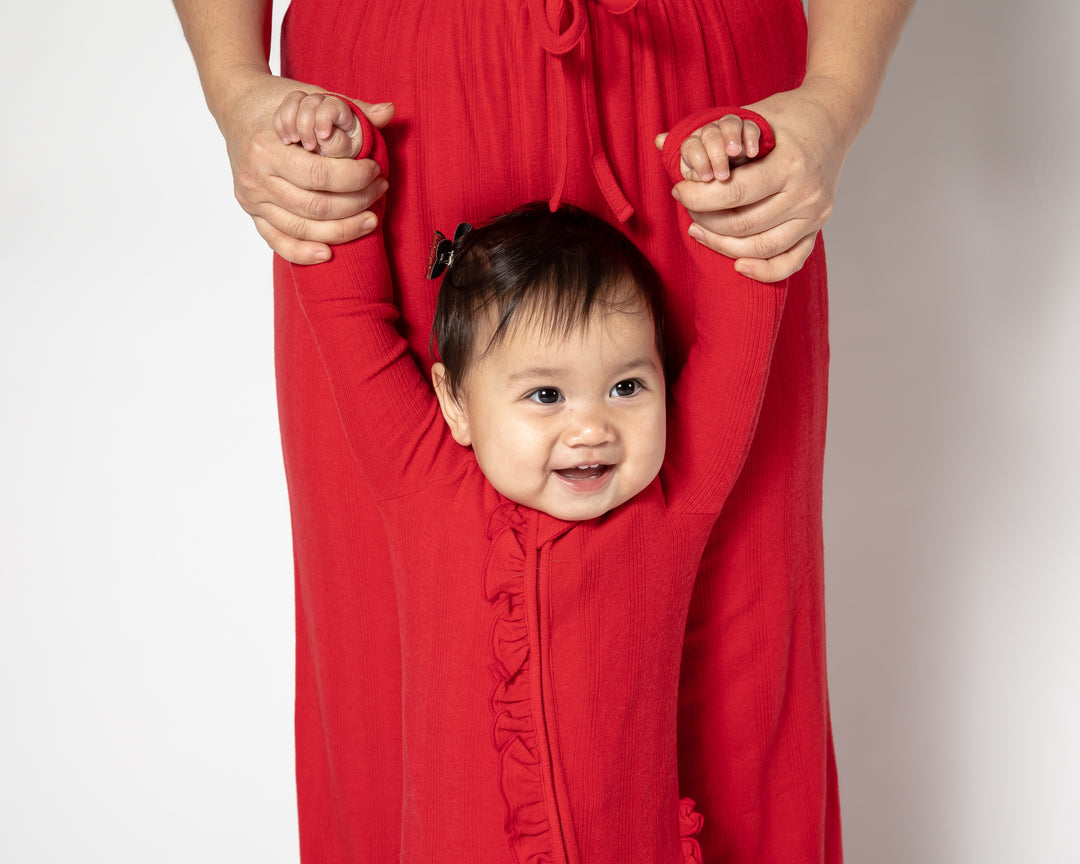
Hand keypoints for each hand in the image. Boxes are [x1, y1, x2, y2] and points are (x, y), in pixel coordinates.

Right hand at [218, 71, 393, 263]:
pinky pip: (278, 242)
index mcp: (267, 148)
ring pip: (302, 228)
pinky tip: (329, 253)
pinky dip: (303, 253)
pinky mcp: (253, 214)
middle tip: (380, 191)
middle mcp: (256, 178)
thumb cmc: (277, 102)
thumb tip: (390, 110)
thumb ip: (353, 107)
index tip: (376, 170)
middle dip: (356, 203)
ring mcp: (252, 200)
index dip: (355, 178)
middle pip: (315, 206)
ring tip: (371, 218)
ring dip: (342, 230)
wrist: (236, 107)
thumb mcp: (313, 95)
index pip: (320, 175)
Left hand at [655, 78, 857, 282]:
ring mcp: (815, 215)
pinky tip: (736, 265)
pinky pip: (790, 262)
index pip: (733, 193)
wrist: (834, 117)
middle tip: (686, 207)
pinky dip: (762, 271)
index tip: (678, 189)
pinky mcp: (817, 227)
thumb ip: (708, 130)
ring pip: (760, 247)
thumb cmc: (787, 115)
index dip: (698, 196)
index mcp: (791, 164)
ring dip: (722, 245)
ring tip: (699, 230)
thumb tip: (659, 142)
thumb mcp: (750, 113)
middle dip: (705, 219)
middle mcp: (806, 194)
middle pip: (742, 225)